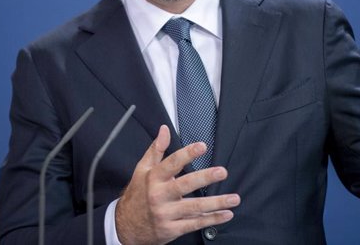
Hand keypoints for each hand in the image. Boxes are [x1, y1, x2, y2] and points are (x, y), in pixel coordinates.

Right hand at [115, 125, 239, 244]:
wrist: (126, 226)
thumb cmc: (137, 195)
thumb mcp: (142, 170)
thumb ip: (156, 149)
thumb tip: (164, 130)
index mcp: (153, 179)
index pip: (171, 163)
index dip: (187, 154)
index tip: (202, 146)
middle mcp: (159, 195)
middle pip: (185, 184)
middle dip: (205, 177)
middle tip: (222, 172)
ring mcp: (166, 214)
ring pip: (194, 207)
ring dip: (216, 203)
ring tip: (233, 198)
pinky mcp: (172, 229)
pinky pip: (195, 224)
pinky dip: (212, 219)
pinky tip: (225, 214)